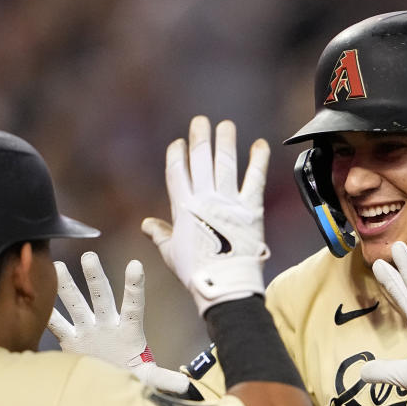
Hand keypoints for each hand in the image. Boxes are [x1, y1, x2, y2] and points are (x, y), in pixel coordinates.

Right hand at [47, 252, 190, 394]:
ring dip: (67, 286)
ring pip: (76, 304)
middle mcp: (108, 325)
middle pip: (101, 297)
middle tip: (89, 255)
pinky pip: (58, 324)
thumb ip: (164, 379)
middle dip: (95, 277)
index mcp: (129, 332)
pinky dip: (47, 314)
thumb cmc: (134, 379)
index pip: (134, 305)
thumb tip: (187, 386)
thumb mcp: (149, 379)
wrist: (113, 389)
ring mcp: (89, 331)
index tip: (136, 265)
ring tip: (58, 265)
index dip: (134, 287)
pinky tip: (35, 296)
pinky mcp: (72, 341)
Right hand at [141, 115, 270, 315]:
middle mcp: (205, 200)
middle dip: (200, 138)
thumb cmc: (196, 272)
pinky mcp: (251, 209)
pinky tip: (260, 144)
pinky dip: (258, 161)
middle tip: (201, 121)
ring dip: (225, 142)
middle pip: (200, 161)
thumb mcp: (171, 253)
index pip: (177, 173)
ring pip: (225, 163)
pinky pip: (255, 179)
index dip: (177, 155)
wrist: (225, 284)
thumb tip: (146, 224)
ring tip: (225, 125)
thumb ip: (159, 234)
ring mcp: (229, 202)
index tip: (178, 143)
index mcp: (183, 208)